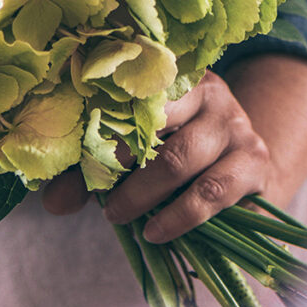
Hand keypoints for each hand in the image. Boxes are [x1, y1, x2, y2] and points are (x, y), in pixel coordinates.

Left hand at [42, 72, 271, 242]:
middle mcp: (206, 90)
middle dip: (116, 161)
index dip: (100, 118)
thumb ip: (91, 171)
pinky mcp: (254, 159)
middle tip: (94, 194)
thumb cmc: (176, 152)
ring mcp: (234, 123)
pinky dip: (178, 215)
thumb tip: (52, 202)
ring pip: (180, 157)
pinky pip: (212, 190)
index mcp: (170, 75)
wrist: (245, 166)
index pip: (130, 88)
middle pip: (152, 120)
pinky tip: (155, 230)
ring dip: (141, 193)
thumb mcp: (133, 151)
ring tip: (115, 215)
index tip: (75, 150)